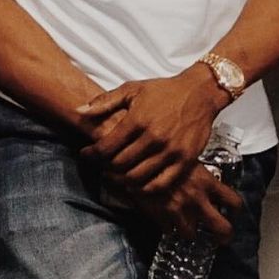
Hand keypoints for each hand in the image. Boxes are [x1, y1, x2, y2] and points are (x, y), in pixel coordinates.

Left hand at [77, 68, 223, 190]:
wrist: (199, 93)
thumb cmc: (164, 90)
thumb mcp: (132, 89)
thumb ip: (104, 102)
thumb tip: (79, 111)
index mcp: (137, 120)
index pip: (106, 148)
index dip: (91, 155)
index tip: (86, 155)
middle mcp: (153, 138)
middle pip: (120, 165)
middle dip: (105, 168)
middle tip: (101, 166)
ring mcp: (170, 151)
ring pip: (138, 178)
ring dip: (122, 180)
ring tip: (116, 175)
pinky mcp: (185, 161)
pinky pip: (160, 184)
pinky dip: (145, 189)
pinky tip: (138, 183)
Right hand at [116, 161, 241, 243]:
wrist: (136, 158)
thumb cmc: (161, 151)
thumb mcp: (186, 156)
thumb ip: (196, 170)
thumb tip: (203, 176)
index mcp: (206, 181)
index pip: (233, 201)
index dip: (235, 209)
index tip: (233, 211)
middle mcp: (197, 199)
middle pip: (221, 228)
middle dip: (223, 236)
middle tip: (222, 238)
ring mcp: (179, 210)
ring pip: (191, 234)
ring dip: (189, 231)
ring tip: (186, 227)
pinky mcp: (161, 216)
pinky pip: (168, 230)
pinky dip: (168, 227)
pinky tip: (165, 219)